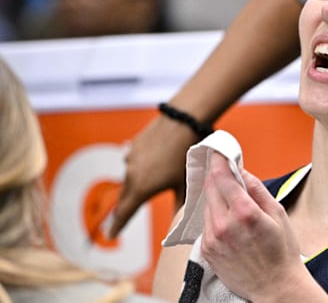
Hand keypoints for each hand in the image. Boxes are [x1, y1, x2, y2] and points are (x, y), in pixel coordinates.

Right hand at [109, 115, 196, 237]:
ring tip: (142, 188)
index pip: (124, 213)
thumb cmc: (187, 155)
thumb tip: (178, 227)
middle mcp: (131, 174)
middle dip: (124, 207)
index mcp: (141, 189)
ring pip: (129, 177)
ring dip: (133, 185)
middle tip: (121, 218)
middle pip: (124, 197)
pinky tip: (149, 164)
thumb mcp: (185, 185)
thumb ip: (179, 207)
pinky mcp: (134, 144)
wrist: (183, 121)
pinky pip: (133, 161)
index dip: (117, 226)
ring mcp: (131, 158)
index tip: (110, 236)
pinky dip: (138, 167)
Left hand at [201, 152, 315, 300]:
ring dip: (215, 195)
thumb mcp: (278, 214)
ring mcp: (213, 239)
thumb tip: (242, 170)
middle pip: (210, 188)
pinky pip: (206, 223)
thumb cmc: (282, 253)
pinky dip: (214, 214)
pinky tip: (228, 217)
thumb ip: (256, 189)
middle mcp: (224, 225)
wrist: (275, 288)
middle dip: (216, 174)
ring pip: (207, 205)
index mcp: (245, 213)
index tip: (219, 151)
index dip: (219, 160)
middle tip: (223, 166)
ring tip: (230, 194)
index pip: (222, 176)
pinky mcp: (207, 250)